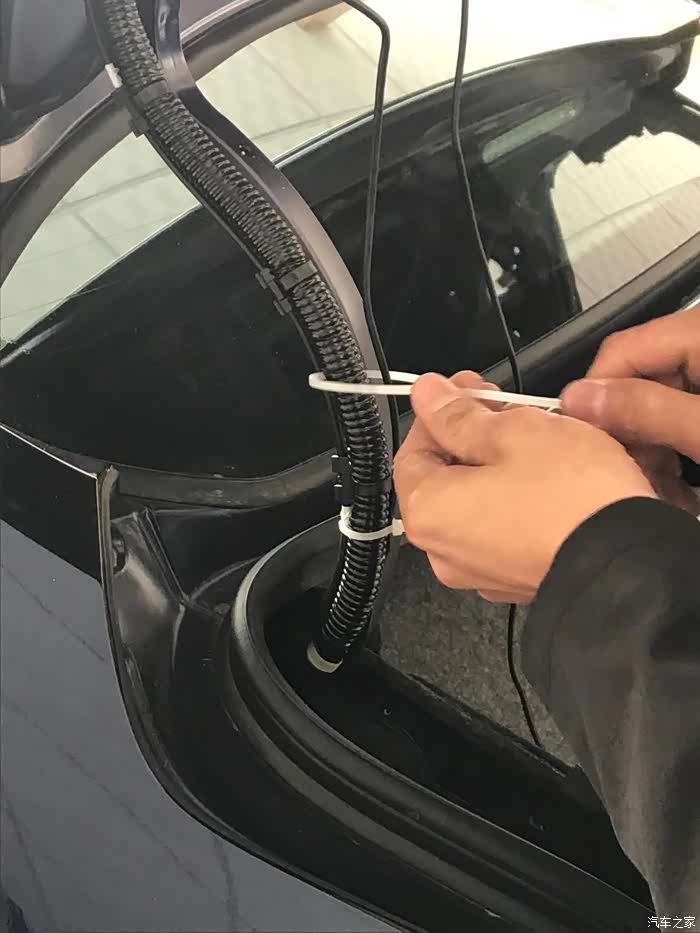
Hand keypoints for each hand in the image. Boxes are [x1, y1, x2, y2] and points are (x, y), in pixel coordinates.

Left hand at [394, 371, 655, 603]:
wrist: (630, 563)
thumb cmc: (571, 499)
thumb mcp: (512, 432)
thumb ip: (459, 414)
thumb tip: (427, 395)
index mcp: (428, 512)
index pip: (412, 448)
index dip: (439, 411)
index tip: (467, 388)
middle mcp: (444, 551)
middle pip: (443, 478)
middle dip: (472, 436)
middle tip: (507, 408)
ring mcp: (481, 571)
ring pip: (476, 502)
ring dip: (498, 466)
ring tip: (537, 439)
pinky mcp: (517, 579)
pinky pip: (504, 529)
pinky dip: (517, 500)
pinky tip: (549, 479)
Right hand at [561, 304, 699, 514]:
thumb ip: (646, 409)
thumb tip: (582, 399)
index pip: (620, 350)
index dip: (595, 396)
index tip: (586, 440)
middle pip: (638, 376)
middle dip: (627, 427)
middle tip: (628, 471)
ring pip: (660, 399)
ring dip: (652, 443)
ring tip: (660, 484)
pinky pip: (685, 411)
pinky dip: (677, 442)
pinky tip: (681, 476)